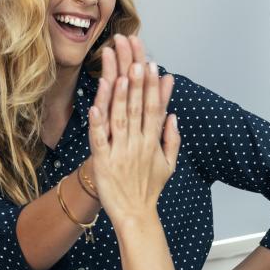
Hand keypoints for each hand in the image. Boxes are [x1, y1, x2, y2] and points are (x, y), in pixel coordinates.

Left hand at [87, 35, 178, 223]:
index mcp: (152, 141)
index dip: (153, 85)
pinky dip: (97, 122)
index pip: (154, 107)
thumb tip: (173, 115)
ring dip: (120, 93)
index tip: (151, 63)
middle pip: (138, 105)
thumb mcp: (168, 163)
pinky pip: (99, 139)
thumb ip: (171, 138)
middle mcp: (138, 144)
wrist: (135, 215)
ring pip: (120, 117)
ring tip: (121, 71)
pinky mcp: (103, 162)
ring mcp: (120, 152)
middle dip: (136, 78)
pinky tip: (95, 105)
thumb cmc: (149, 188)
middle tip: (134, 54)